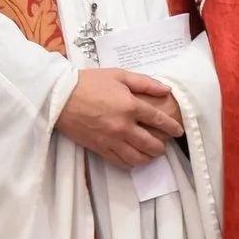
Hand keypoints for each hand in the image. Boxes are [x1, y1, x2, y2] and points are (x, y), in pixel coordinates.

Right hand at [57, 69, 183, 168]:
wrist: (60, 96)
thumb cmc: (89, 82)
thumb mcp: (119, 75)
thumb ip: (145, 83)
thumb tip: (166, 91)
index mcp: (130, 106)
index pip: (159, 120)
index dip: (172, 127)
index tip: (178, 132)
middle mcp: (124, 126)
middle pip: (151, 143)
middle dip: (162, 146)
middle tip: (164, 144)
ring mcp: (111, 139)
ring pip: (137, 157)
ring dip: (149, 157)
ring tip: (151, 154)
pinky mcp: (99, 148)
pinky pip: (120, 162)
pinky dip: (131, 163)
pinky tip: (134, 159)